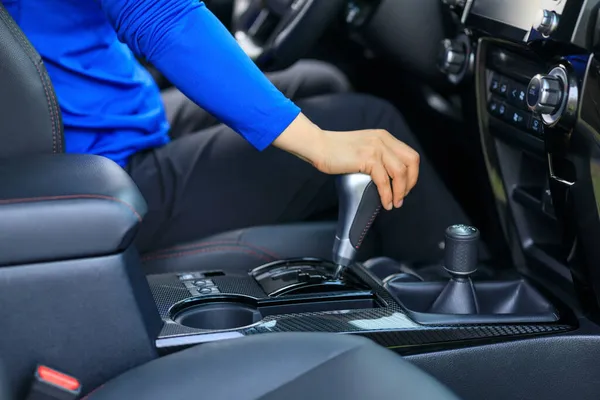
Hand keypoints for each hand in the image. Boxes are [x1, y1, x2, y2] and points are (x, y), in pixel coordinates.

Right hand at [273, 114, 420, 209]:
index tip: (405, 187)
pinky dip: (387, 195)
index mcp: (384, 137)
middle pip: (411, 162)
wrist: (319, 146)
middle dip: (411, 183)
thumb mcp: (363, 147)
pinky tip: (385, 202)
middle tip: (402, 196)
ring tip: (394, 203)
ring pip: (400, 172)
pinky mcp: (367, 158)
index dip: (412, 174)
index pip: (410, 155)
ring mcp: (376, 148)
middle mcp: (383, 140)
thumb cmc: (335, 150)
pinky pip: (384, 180)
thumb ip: (376, 156)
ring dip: (400, 191)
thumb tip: (387, 179)